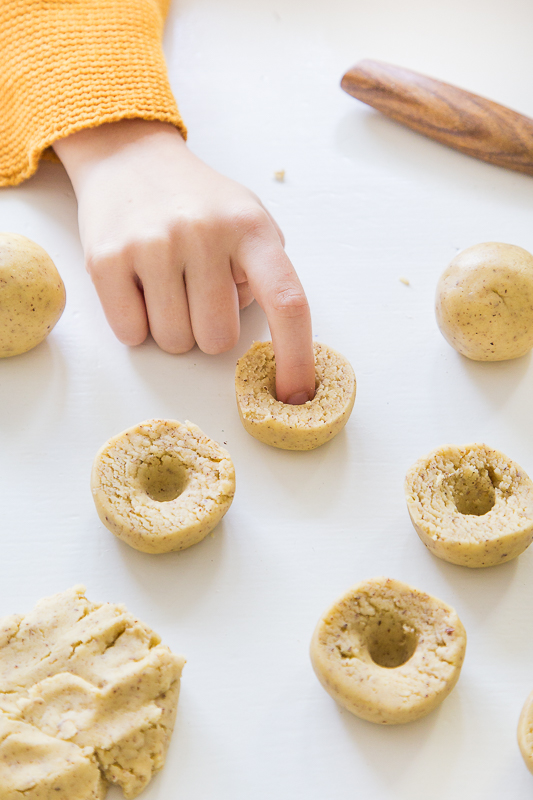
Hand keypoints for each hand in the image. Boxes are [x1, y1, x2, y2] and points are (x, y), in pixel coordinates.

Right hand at [53, 119, 314, 403]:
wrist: (130, 159)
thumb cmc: (199, 204)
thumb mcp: (249, 220)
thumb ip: (265, 273)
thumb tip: (265, 339)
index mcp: (250, 228)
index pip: (287, 302)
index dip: (296, 357)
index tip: (296, 397)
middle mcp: (204, 233)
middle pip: (217, 340)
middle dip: (209, 329)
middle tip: (196, 292)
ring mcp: (153, 244)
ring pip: (174, 342)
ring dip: (173, 327)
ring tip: (167, 283)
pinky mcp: (107, 259)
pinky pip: (131, 333)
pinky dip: (136, 323)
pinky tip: (138, 285)